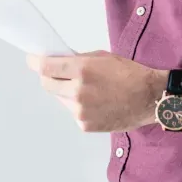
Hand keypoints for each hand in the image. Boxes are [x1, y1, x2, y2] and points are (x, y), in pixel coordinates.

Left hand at [27, 50, 163, 132]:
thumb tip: (57, 61)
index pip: (45, 67)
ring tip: (86, 89)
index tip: (32, 60)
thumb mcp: (101, 56)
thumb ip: (77, 59)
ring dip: (65, 92)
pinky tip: (95, 102)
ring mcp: (80, 111)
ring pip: (60, 99)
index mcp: (82, 70)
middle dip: (48, 77)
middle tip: (56, 73)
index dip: (35, 62)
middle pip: (46, 84)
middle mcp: (78, 91)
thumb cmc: (129, 73)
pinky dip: (77, 106)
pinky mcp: (85, 125)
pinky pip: (72, 112)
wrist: (149, 98)